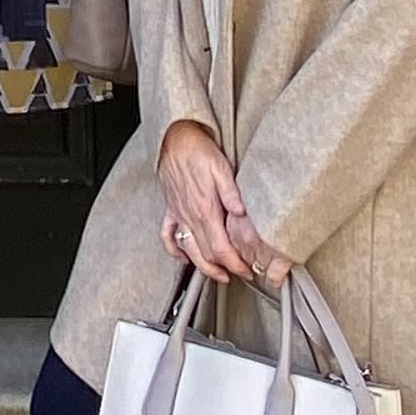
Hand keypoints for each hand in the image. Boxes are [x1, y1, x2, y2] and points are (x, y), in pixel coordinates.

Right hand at [155, 120, 285, 284]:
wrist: (175, 140)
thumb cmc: (199, 152)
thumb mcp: (222, 169)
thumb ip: (232, 194)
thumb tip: (242, 214)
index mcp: (205, 210)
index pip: (221, 248)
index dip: (235, 264)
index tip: (246, 271)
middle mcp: (190, 217)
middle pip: (206, 254)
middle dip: (224, 269)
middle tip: (239, 274)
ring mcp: (178, 215)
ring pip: (189, 251)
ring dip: (203, 267)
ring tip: (217, 274)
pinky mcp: (170, 210)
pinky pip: (168, 237)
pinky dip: (175, 251)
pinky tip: (184, 257)